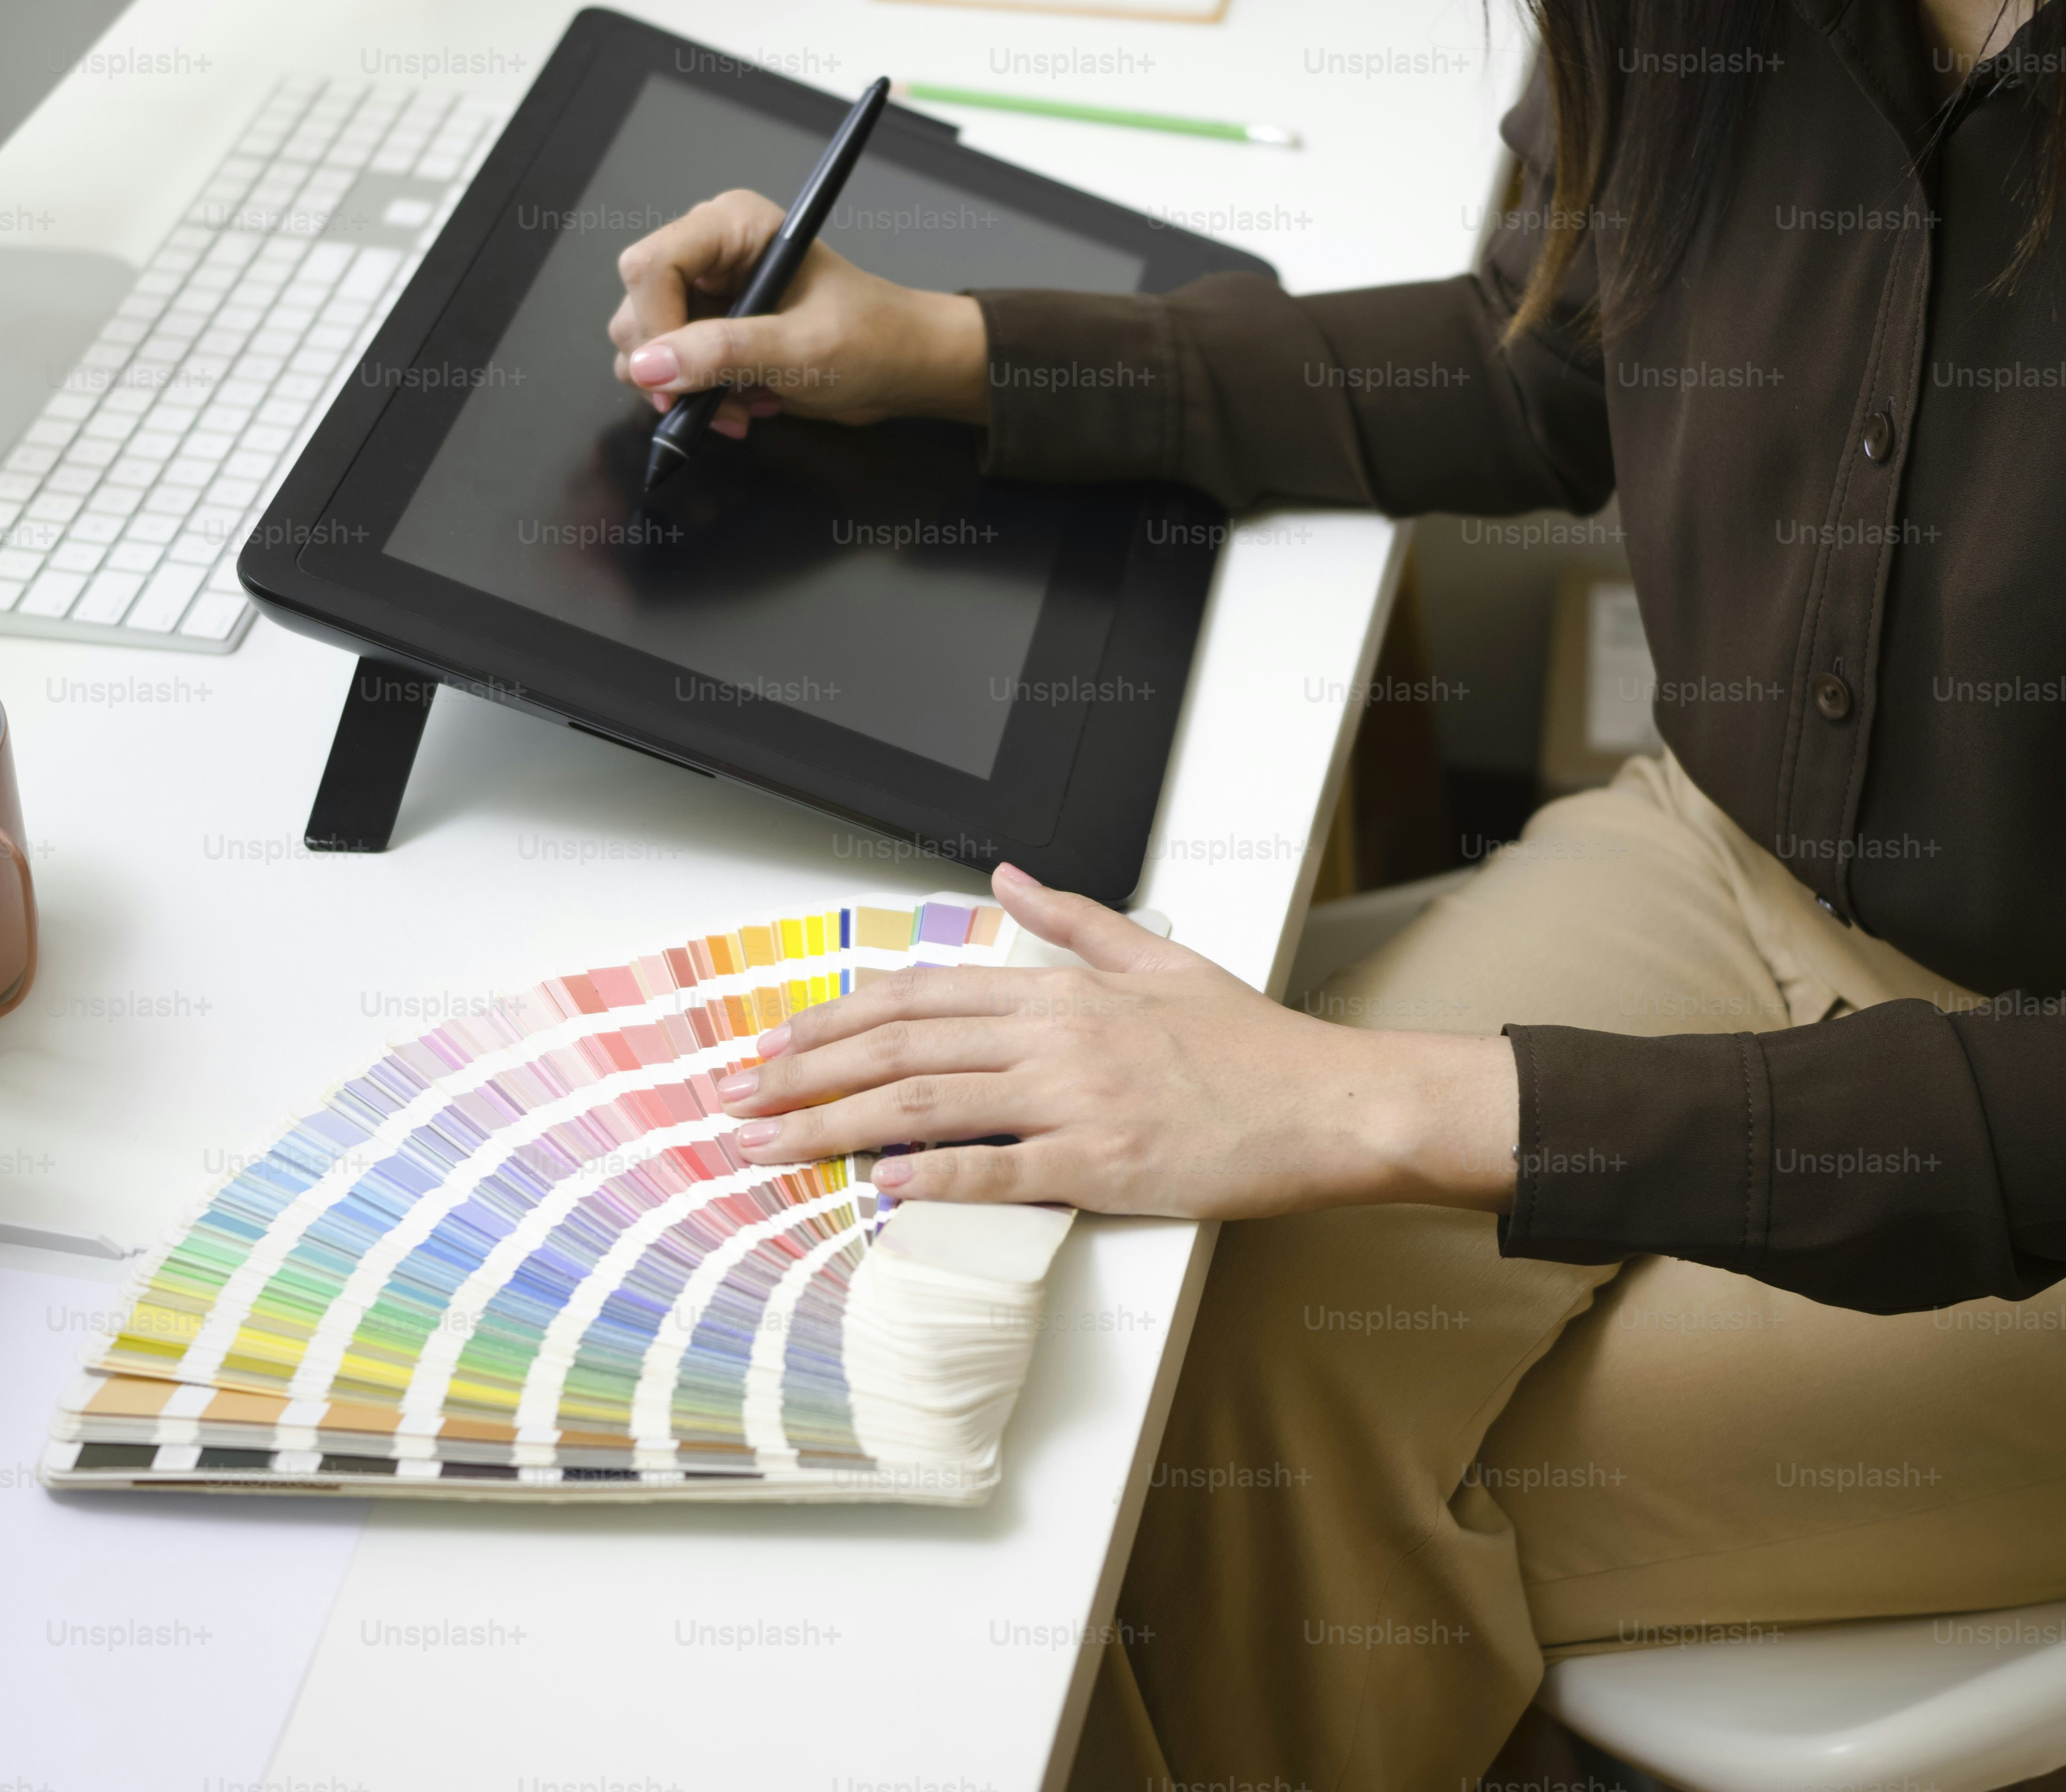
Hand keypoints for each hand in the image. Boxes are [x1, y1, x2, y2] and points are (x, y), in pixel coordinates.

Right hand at [608, 188, 991, 439]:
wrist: (905, 368)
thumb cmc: (876, 339)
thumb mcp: (804, 349)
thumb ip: (725, 353)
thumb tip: (650, 364)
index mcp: (733, 226)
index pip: (650, 265)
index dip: (654, 325)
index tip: (675, 376)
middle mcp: (711, 254)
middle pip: (636, 307)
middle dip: (671, 367)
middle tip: (717, 398)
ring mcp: (706, 295)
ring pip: (644, 347)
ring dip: (685, 391)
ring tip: (743, 403)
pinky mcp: (709, 333)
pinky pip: (668, 372)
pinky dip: (697, 399)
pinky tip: (743, 404)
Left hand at [719, 865, 1520, 1219]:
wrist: (1330, 1103)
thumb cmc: (1251, 1046)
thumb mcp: (1159, 959)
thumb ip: (1073, 921)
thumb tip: (1005, 879)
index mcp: (1060, 992)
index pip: (918, 996)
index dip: (834, 1019)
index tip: (774, 1045)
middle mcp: (1054, 1039)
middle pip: (900, 1049)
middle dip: (804, 1074)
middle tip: (735, 1102)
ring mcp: (1074, 1101)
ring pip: (926, 1107)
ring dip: (834, 1129)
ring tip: (768, 1148)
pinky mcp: (1101, 1162)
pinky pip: (997, 1168)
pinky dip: (930, 1176)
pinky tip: (875, 1185)